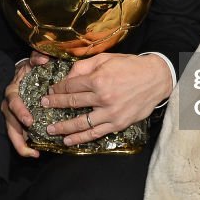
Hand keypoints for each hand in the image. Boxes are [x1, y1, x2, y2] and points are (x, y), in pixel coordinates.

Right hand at [1, 50, 50, 157]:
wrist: (26, 73)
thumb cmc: (30, 68)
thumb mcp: (33, 60)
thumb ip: (37, 58)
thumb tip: (42, 60)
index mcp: (13, 91)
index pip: (13, 102)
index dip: (19, 111)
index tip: (29, 120)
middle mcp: (9, 105)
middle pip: (10, 123)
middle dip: (18, 135)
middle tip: (30, 147)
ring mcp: (13, 115)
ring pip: (12, 132)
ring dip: (21, 145)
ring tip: (33, 154)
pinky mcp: (19, 121)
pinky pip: (19, 135)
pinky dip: (26, 145)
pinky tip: (37, 153)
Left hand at [43, 53, 170, 146]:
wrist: (156, 79)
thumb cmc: (130, 66)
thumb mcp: (106, 59)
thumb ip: (84, 66)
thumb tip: (68, 77)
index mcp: (98, 79)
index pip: (71, 86)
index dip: (58, 89)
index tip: (50, 92)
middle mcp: (102, 97)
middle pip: (72, 102)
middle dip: (55, 104)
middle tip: (43, 106)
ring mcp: (110, 113)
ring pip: (80, 122)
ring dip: (63, 127)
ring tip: (50, 129)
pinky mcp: (118, 124)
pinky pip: (95, 133)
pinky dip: (81, 139)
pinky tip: (69, 141)